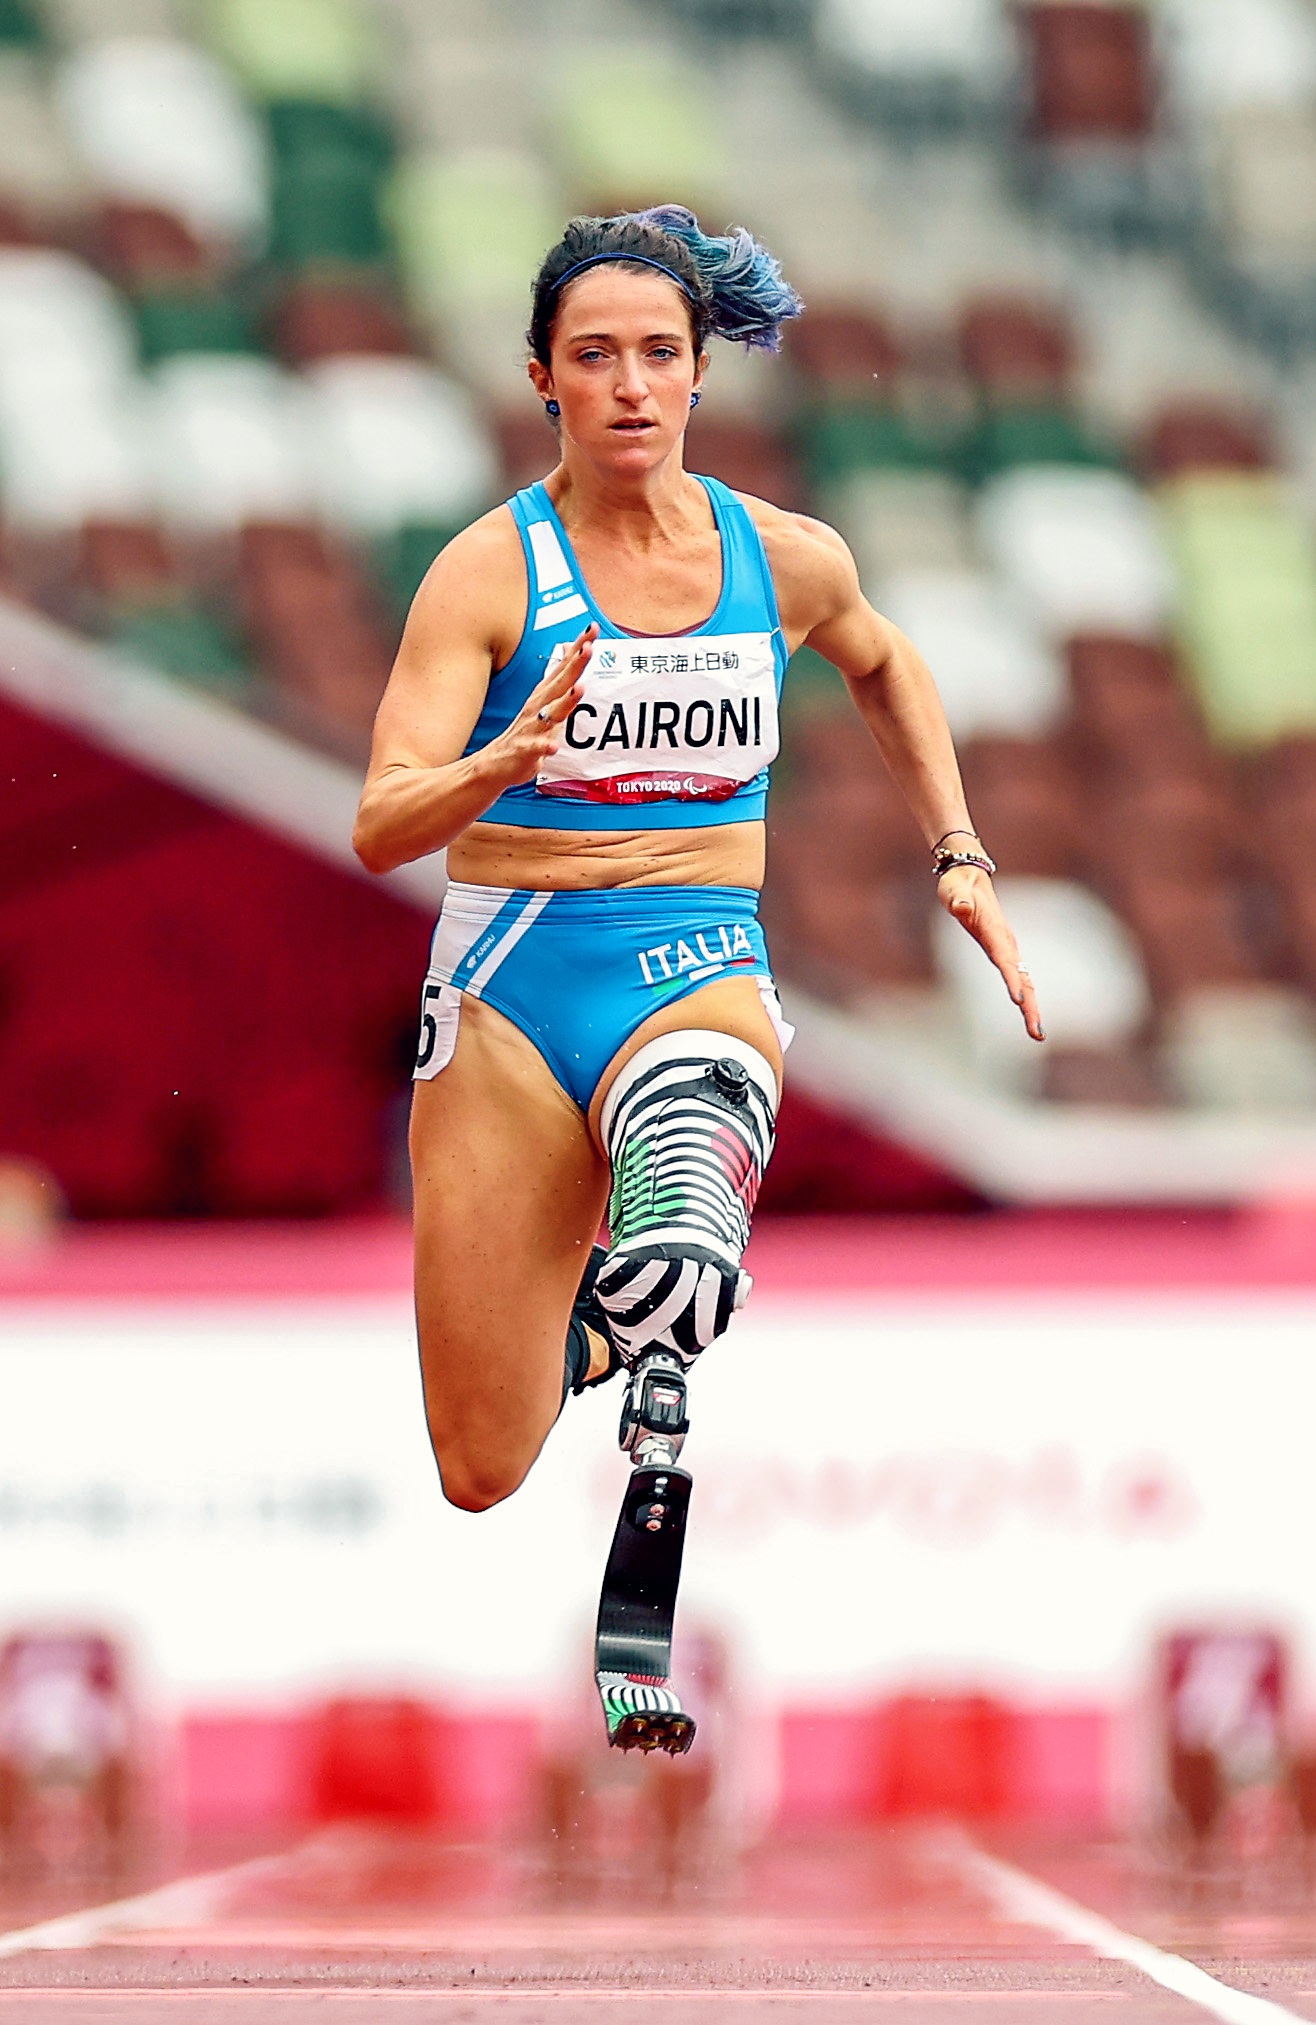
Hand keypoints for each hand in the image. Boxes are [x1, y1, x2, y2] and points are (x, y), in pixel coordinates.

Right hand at [486, 623, 596, 786]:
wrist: (496, 764)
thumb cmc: (527, 734)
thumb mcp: (546, 705)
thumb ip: (562, 685)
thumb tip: (575, 657)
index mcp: (545, 695)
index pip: (565, 667)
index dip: (578, 647)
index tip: (593, 628)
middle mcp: (539, 706)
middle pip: (561, 682)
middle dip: (575, 664)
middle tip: (589, 646)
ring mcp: (532, 727)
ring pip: (552, 712)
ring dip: (566, 700)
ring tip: (580, 688)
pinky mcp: (526, 750)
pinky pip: (537, 747)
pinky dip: (544, 746)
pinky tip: (553, 747)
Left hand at [938, 867, 1044, 1041]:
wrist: (969, 875)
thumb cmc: (957, 885)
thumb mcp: (953, 891)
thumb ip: (957, 899)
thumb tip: (959, 906)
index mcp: (995, 931)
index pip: (1004, 960)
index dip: (1012, 980)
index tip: (1018, 1000)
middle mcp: (1006, 942)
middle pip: (1023, 978)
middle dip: (1030, 1006)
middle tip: (1037, 1032)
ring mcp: (1007, 948)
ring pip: (1025, 980)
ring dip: (1031, 1007)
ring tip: (1037, 1033)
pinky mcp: (1004, 952)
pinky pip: (1020, 977)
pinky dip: (1027, 997)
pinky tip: (1030, 1014)